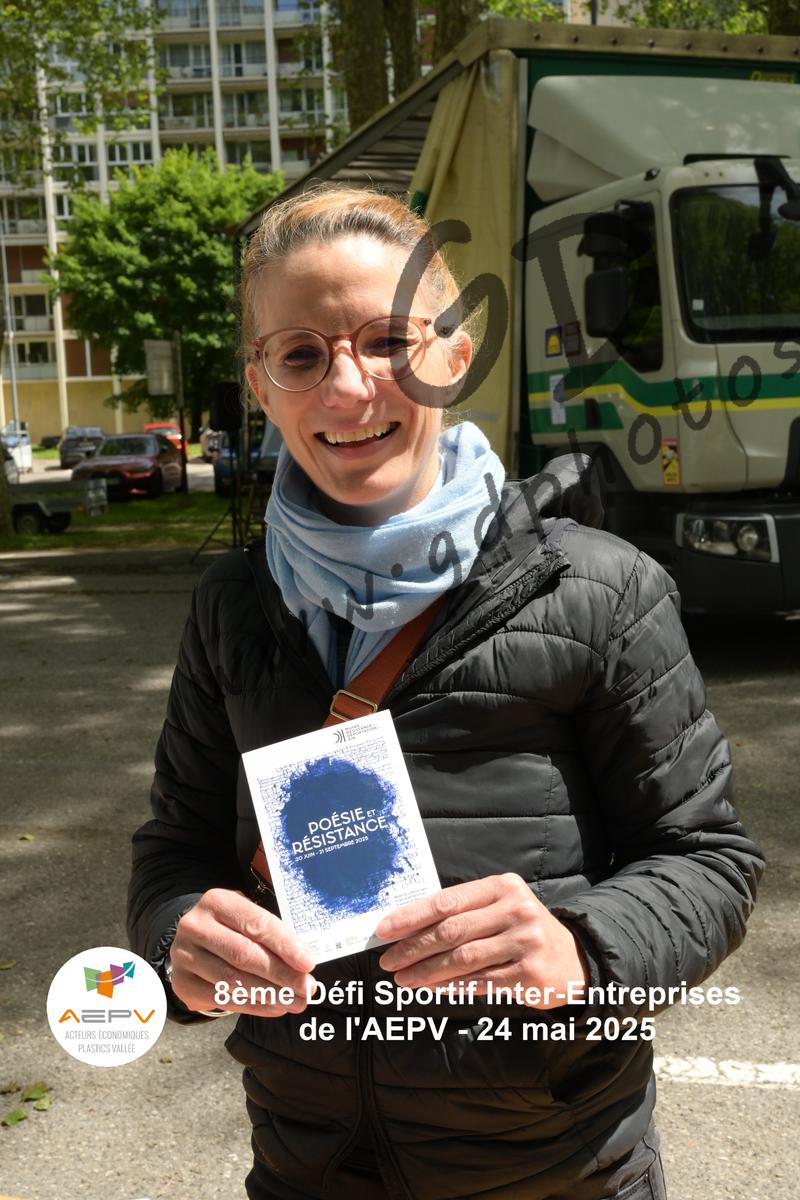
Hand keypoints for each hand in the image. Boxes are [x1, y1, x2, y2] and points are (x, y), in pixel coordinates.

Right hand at [169, 888, 315, 1016]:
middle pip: (244, 954)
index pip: (255, 924)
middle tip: (307, 989)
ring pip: (232, 980)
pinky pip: (221, 999)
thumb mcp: (249, 918)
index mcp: (217, 901)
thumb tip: (304, 964)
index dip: (284, 945)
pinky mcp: (182, 982)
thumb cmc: (233, 928)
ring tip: (295, 1001)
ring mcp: (184, 955)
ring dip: (269, 994)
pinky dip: (253, 1006)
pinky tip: (275, 1007)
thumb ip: (273, 934)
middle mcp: (195, 926)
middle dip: (281, 974)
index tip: (308, 964)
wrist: (195, 942)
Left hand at [376, 873, 587, 1008]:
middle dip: (413, 947)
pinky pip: (480, 981)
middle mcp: (516, 910)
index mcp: (502, 886)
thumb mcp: (499, 907)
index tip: (384, 930)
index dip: (412, 916)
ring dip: (426, 972)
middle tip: (388, 961)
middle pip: (451, 931)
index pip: (447, 900)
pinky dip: (451, 986)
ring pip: (462, 959)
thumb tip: (408, 928)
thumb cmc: (522, 930)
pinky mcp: (529, 973)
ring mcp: (525, 941)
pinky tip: (432, 988)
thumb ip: (462, 912)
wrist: (573, 958)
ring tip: (403, 979)